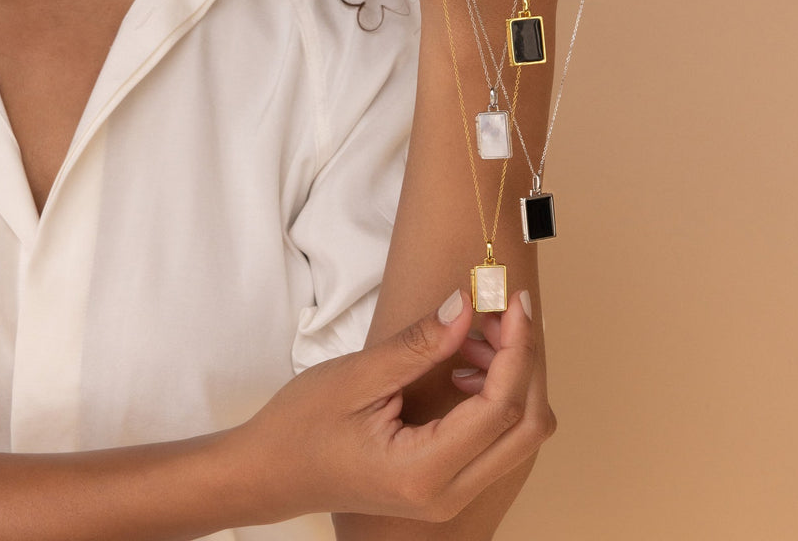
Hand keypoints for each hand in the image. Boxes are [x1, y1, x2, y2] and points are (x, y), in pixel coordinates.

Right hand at [242, 289, 552, 523]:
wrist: (269, 474)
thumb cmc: (301, 427)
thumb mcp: (358, 376)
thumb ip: (419, 344)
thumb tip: (467, 304)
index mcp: (424, 471)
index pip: (500, 407)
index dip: (518, 347)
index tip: (515, 299)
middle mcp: (448, 495)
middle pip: (527, 427)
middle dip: (523, 362)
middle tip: (499, 312)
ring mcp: (450, 497)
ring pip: (518, 436)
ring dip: (511, 379)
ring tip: (474, 336)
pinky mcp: (446, 486)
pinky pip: (496, 442)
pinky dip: (495, 397)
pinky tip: (463, 366)